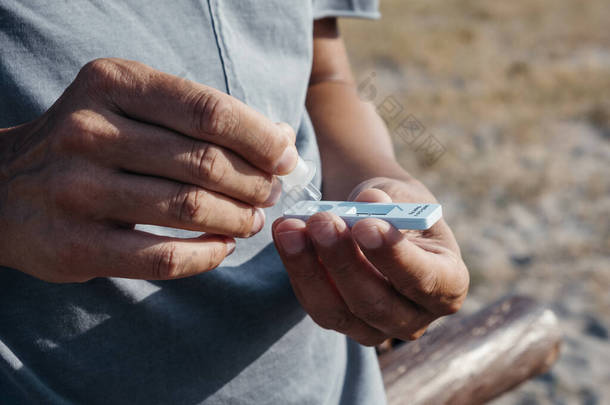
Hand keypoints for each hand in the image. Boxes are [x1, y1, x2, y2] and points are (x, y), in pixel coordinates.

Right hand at [0, 58, 297, 281]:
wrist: (5, 189)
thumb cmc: (91, 143)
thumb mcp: (134, 107)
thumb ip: (203, 118)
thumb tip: (282, 138)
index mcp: (111, 84)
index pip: (208, 110)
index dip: (260, 138)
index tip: (286, 157)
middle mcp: (89, 131)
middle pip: (204, 162)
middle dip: (254, 183)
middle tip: (269, 194)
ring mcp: (77, 190)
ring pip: (189, 209)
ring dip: (237, 219)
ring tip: (251, 221)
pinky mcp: (76, 245)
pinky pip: (165, 258)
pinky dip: (208, 255)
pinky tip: (222, 247)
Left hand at [272, 177, 468, 344]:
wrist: (379, 219)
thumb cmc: (398, 207)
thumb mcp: (402, 194)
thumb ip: (389, 199)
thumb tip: (368, 200)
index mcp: (448, 283)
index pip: (425, 280)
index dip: (394, 257)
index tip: (366, 226)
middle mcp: (416, 316)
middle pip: (376, 304)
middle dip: (343, 262)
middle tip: (321, 221)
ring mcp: (377, 327)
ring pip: (338, 311)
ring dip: (309, 268)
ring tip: (290, 228)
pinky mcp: (343, 323)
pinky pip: (316, 305)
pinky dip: (297, 270)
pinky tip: (285, 236)